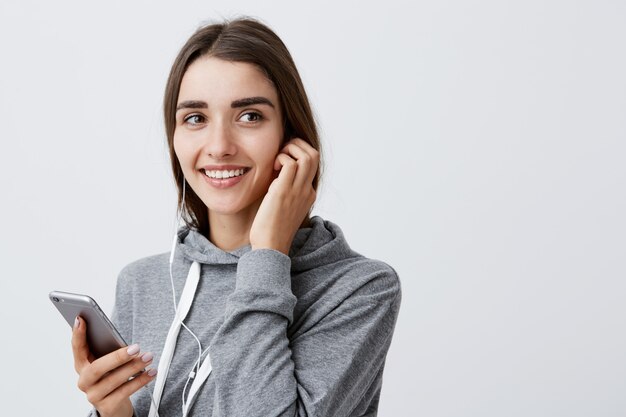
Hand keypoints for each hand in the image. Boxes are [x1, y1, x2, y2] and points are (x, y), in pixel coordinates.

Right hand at [72, 316, 156, 416]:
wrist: (116, 407)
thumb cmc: (113, 377)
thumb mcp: (109, 363)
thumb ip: (109, 351)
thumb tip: (120, 339)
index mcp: (82, 366)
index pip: (77, 348)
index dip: (77, 334)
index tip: (81, 319)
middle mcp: (84, 381)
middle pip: (97, 368)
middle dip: (117, 357)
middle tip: (136, 348)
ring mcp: (94, 395)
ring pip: (114, 380)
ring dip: (134, 367)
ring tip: (148, 357)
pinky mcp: (107, 406)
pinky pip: (125, 392)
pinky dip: (140, 381)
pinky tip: (151, 372)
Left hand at [250, 138, 318, 254]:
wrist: (270, 246)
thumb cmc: (271, 229)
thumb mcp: (284, 207)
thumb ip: (285, 191)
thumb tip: (276, 175)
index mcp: (309, 194)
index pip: (312, 164)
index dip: (298, 155)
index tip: (283, 160)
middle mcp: (307, 191)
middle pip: (314, 155)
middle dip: (298, 145)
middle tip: (282, 153)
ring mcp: (298, 191)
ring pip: (307, 155)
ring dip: (291, 149)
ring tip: (277, 160)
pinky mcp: (284, 191)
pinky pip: (290, 163)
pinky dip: (281, 158)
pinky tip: (272, 169)